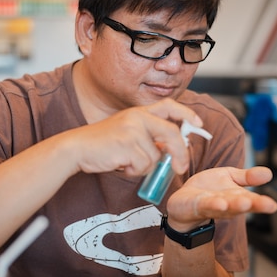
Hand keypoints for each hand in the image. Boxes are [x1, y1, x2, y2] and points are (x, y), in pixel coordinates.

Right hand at [65, 98, 202, 176]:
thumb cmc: (103, 144)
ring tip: (125, 161)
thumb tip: (171, 150)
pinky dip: (133, 171)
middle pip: (171, 133)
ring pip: (155, 156)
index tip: (199, 124)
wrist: (77, 148)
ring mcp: (132, 130)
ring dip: (143, 166)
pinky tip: (120, 163)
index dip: (187, 113)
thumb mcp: (128, 134)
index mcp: (139, 112)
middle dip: (180, 152)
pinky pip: (143, 165)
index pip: (169, 105)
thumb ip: (149, 138)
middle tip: (180, 168)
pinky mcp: (127, 144)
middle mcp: (138, 117)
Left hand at [165, 166, 276, 230]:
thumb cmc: (208, 190)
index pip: (252, 200)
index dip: (262, 203)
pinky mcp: (198, 205)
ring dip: (236, 205)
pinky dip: (213, 205)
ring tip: (245, 203)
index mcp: (237, 197)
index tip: (274, 205)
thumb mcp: (230, 177)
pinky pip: (206, 205)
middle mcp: (228, 205)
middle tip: (268, 205)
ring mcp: (213, 206)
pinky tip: (220, 203)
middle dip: (254, 205)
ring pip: (226, 206)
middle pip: (242, 205)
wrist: (184, 201)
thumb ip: (248, 177)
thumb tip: (269, 173)